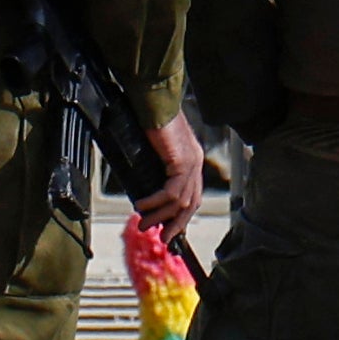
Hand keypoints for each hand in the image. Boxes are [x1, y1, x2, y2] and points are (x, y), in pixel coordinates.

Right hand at [137, 113, 208, 239]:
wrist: (152, 101)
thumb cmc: (149, 120)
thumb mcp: (154, 151)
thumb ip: (155, 168)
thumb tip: (143, 189)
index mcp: (192, 160)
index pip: (192, 195)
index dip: (181, 216)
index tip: (168, 230)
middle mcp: (196, 163)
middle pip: (191, 203)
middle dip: (175, 224)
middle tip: (160, 238)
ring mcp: (192, 162)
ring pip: (181, 201)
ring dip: (161, 216)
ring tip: (143, 224)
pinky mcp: (182, 161)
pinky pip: (171, 192)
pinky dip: (156, 202)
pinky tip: (142, 205)